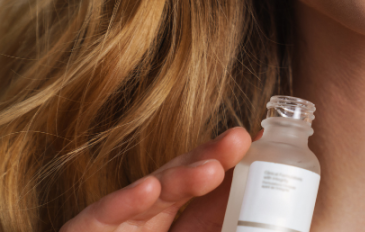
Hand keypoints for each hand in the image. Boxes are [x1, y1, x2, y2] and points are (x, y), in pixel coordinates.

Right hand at [60, 127, 256, 231]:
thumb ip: (214, 224)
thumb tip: (262, 218)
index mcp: (166, 220)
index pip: (197, 183)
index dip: (223, 161)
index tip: (254, 142)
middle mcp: (140, 216)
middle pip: (177, 179)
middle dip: (208, 157)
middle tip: (239, 141)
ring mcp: (112, 225)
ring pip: (147, 195)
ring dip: (180, 179)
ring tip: (212, 170)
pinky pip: (103, 216)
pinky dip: (125, 203)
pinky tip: (148, 188)